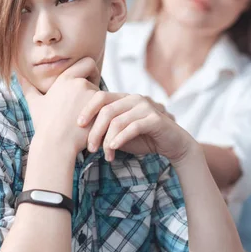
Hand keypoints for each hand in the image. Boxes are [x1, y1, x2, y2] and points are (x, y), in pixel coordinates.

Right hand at [19, 57, 99, 154]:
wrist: (55, 145)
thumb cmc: (44, 125)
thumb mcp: (35, 103)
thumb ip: (27, 87)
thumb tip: (16, 74)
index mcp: (66, 79)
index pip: (87, 62)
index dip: (90, 70)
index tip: (89, 80)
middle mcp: (80, 83)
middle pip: (97, 78)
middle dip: (96, 85)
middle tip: (90, 100)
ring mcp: (91, 96)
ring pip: (103, 94)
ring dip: (99, 103)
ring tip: (91, 118)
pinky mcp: (101, 109)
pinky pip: (109, 107)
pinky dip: (105, 114)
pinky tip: (98, 124)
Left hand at [77, 91, 193, 164]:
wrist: (172, 144)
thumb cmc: (144, 138)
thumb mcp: (121, 135)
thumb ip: (106, 131)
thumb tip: (84, 136)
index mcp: (124, 98)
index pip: (101, 97)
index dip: (87, 109)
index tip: (78, 125)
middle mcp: (134, 99)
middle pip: (107, 110)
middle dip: (95, 131)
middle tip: (90, 148)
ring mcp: (146, 107)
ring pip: (118, 121)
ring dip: (107, 140)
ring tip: (105, 154)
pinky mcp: (155, 119)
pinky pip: (133, 127)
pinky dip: (120, 139)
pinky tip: (113, 149)